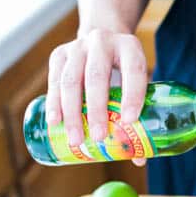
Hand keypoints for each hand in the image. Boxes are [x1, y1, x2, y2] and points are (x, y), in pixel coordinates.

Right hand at [46, 28, 147, 165]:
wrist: (101, 38)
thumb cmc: (124, 69)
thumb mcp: (137, 80)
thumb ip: (141, 113)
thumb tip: (140, 158)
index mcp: (130, 47)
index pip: (134, 70)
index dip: (133, 95)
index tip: (129, 121)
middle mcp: (102, 42)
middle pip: (97, 77)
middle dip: (96, 110)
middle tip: (99, 137)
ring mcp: (78, 47)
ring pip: (71, 81)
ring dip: (72, 113)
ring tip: (76, 139)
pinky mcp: (59, 54)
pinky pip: (54, 80)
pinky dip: (54, 103)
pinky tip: (55, 122)